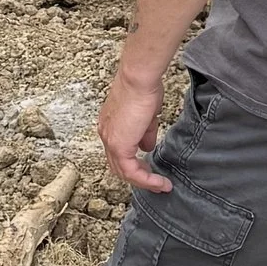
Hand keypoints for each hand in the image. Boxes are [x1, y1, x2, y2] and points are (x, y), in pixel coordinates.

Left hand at [98, 59, 171, 191]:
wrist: (138, 79)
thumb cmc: (143, 87)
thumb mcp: (146, 115)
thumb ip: (145, 133)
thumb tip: (147, 147)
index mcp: (110, 125)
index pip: (118, 151)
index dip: (133, 162)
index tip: (148, 167)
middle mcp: (107, 134)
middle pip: (118, 165)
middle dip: (137, 176)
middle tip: (153, 182)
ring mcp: (110, 141)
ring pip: (123, 172)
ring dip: (143, 181)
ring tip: (159, 186)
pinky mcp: (119, 146)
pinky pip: (131, 172)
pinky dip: (146, 180)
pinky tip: (159, 182)